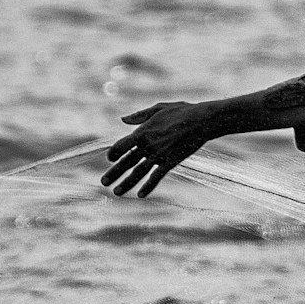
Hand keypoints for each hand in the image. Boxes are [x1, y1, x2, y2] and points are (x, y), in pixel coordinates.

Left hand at [101, 102, 216, 196]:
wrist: (202, 121)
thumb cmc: (181, 111)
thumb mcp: (158, 108)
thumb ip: (139, 116)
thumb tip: (123, 119)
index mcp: (142, 132)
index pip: (121, 146)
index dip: (113, 153)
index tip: (110, 159)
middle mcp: (148, 146)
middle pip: (126, 162)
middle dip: (114, 173)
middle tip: (103, 182)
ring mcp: (159, 156)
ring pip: (138, 173)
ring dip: (126, 184)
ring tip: (116, 192)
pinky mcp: (170, 162)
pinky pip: (156, 177)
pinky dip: (148, 186)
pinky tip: (140, 195)